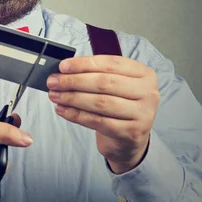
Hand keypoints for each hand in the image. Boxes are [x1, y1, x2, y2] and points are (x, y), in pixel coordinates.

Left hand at [47, 55, 158, 173]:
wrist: (130, 138)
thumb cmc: (119, 105)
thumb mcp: (115, 85)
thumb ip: (96, 74)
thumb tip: (64, 70)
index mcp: (144, 74)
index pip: (111, 63)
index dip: (84, 64)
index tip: (62, 66)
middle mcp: (148, 92)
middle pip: (104, 83)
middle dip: (74, 81)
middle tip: (53, 82)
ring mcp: (142, 114)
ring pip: (100, 103)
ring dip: (72, 98)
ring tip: (55, 96)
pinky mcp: (131, 132)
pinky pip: (97, 121)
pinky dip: (76, 115)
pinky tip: (62, 110)